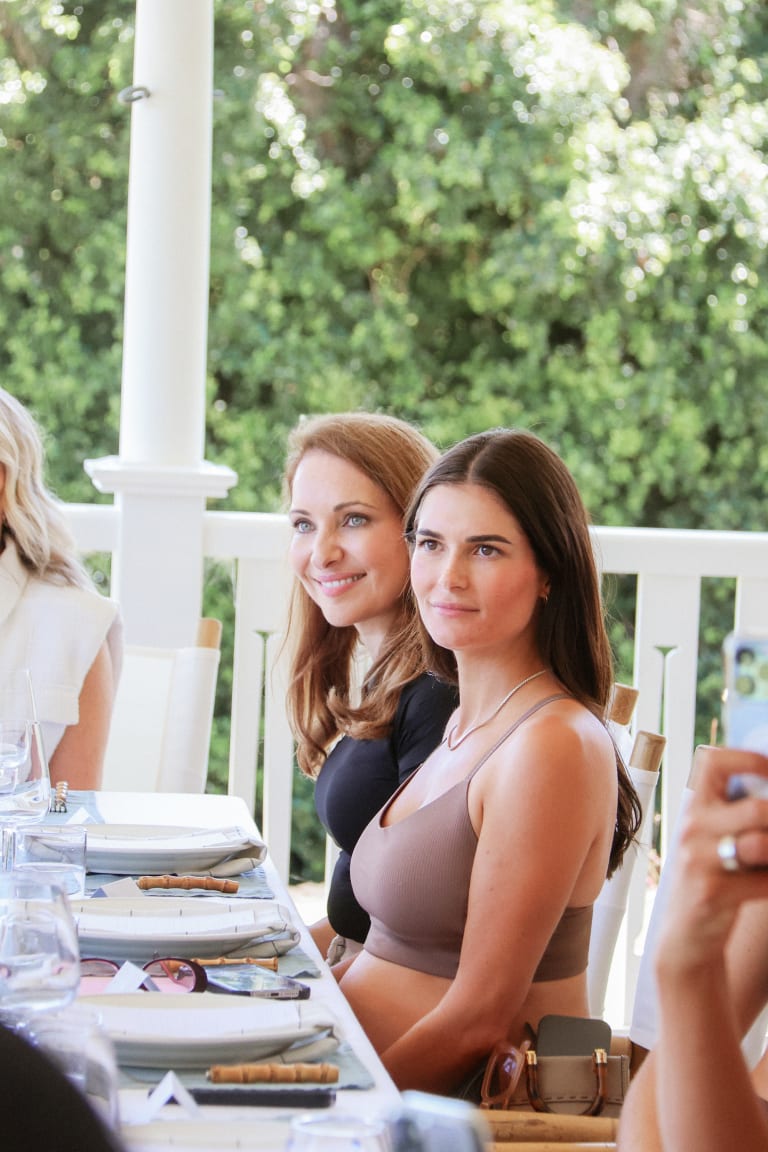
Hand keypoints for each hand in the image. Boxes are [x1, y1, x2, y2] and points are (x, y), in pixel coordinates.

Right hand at [658, 746, 767, 974]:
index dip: (749, 759)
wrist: (684, 938)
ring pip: (762, 845)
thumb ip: (739, 815)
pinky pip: (765, 883)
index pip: (713, 762)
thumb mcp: (714, 840)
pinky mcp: (711, 893)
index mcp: (694, 808)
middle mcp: (692, 829)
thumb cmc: (711, 880)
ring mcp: (699, 861)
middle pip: (756, 809)